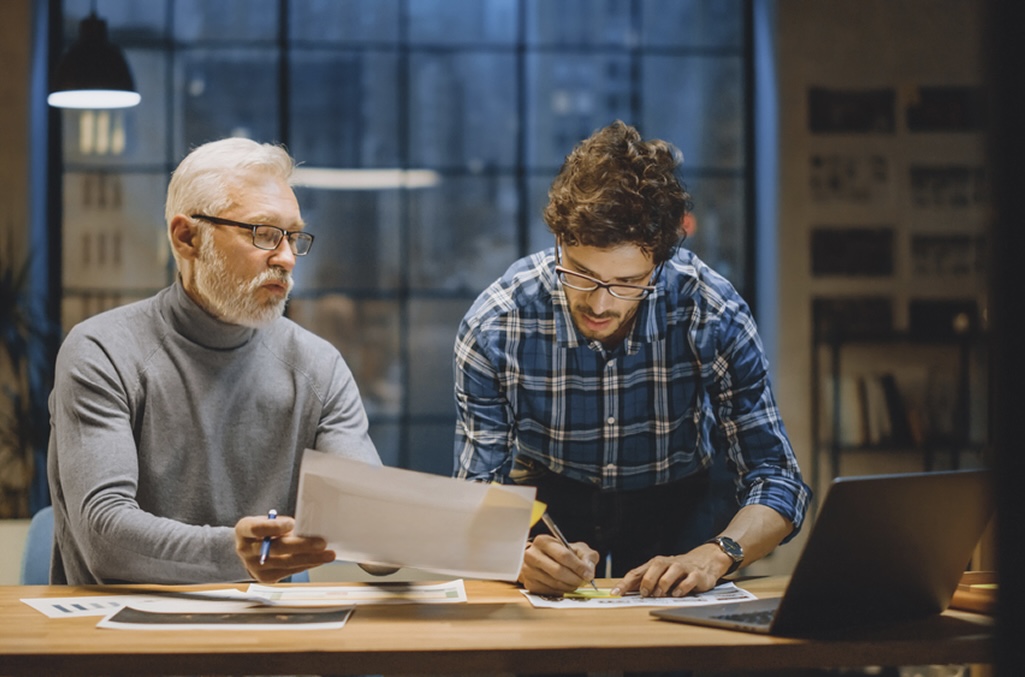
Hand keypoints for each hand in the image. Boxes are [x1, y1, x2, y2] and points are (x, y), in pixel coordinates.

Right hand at [234, 513, 335, 583]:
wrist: (249, 549)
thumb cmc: (262, 530)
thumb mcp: (266, 520)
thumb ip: (281, 523)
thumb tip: (308, 525)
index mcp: (244, 530)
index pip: (257, 529)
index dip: (274, 527)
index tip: (292, 523)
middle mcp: (246, 550)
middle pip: (276, 549)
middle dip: (301, 546)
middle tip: (321, 543)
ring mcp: (255, 567)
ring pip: (286, 563)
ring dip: (310, 559)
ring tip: (328, 555)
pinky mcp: (266, 578)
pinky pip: (289, 571)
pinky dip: (306, 565)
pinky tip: (318, 560)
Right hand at [518, 534, 598, 594]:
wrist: (542, 558)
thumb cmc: (560, 553)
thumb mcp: (576, 548)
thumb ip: (587, 556)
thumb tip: (589, 570)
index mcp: (544, 541)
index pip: (563, 555)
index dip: (579, 566)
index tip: (588, 574)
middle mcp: (532, 555)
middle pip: (558, 571)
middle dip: (575, 578)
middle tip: (584, 581)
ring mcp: (528, 570)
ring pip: (554, 583)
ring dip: (570, 586)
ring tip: (576, 583)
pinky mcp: (529, 584)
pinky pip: (549, 591)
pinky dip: (561, 591)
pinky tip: (566, 586)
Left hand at [611, 543, 728, 597]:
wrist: (705, 561)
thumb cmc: (677, 571)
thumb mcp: (659, 574)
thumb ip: (644, 582)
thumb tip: (624, 593)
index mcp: (654, 564)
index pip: (636, 572)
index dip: (625, 583)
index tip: (615, 593)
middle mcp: (667, 564)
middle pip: (654, 568)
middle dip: (647, 581)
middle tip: (644, 593)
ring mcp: (682, 568)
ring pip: (670, 573)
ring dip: (662, 585)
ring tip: (659, 594)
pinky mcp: (696, 575)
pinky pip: (688, 581)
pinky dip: (681, 588)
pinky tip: (676, 594)